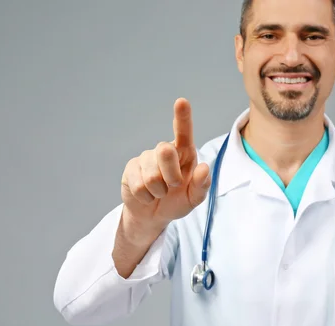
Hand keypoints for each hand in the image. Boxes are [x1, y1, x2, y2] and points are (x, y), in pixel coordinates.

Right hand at [120, 98, 210, 236]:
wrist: (154, 215)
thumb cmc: (177, 201)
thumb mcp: (194, 198)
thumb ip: (202, 185)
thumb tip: (204, 168)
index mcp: (184, 153)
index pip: (183, 132)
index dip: (182, 117)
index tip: (181, 102)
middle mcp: (164, 150)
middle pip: (165, 152)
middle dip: (171, 175)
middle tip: (174, 185)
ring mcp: (146, 158)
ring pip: (151, 176)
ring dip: (159, 191)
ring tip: (160, 193)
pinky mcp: (131, 169)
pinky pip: (139, 186)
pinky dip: (147, 197)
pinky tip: (147, 196)